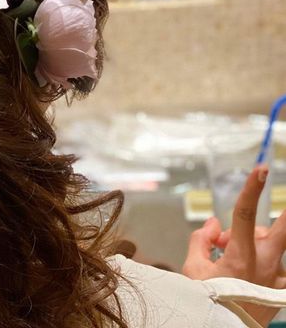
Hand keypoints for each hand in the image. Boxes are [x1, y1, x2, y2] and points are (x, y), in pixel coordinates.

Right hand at [183, 165, 284, 325]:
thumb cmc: (205, 301)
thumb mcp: (192, 270)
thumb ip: (201, 240)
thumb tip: (213, 224)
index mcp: (241, 257)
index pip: (246, 214)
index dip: (252, 189)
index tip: (262, 168)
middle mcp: (264, 265)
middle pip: (281, 229)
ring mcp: (275, 278)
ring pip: (272, 247)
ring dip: (255, 243)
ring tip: (228, 256)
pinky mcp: (279, 290)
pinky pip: (277, 268)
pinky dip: (264, 263)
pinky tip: (249, 272)